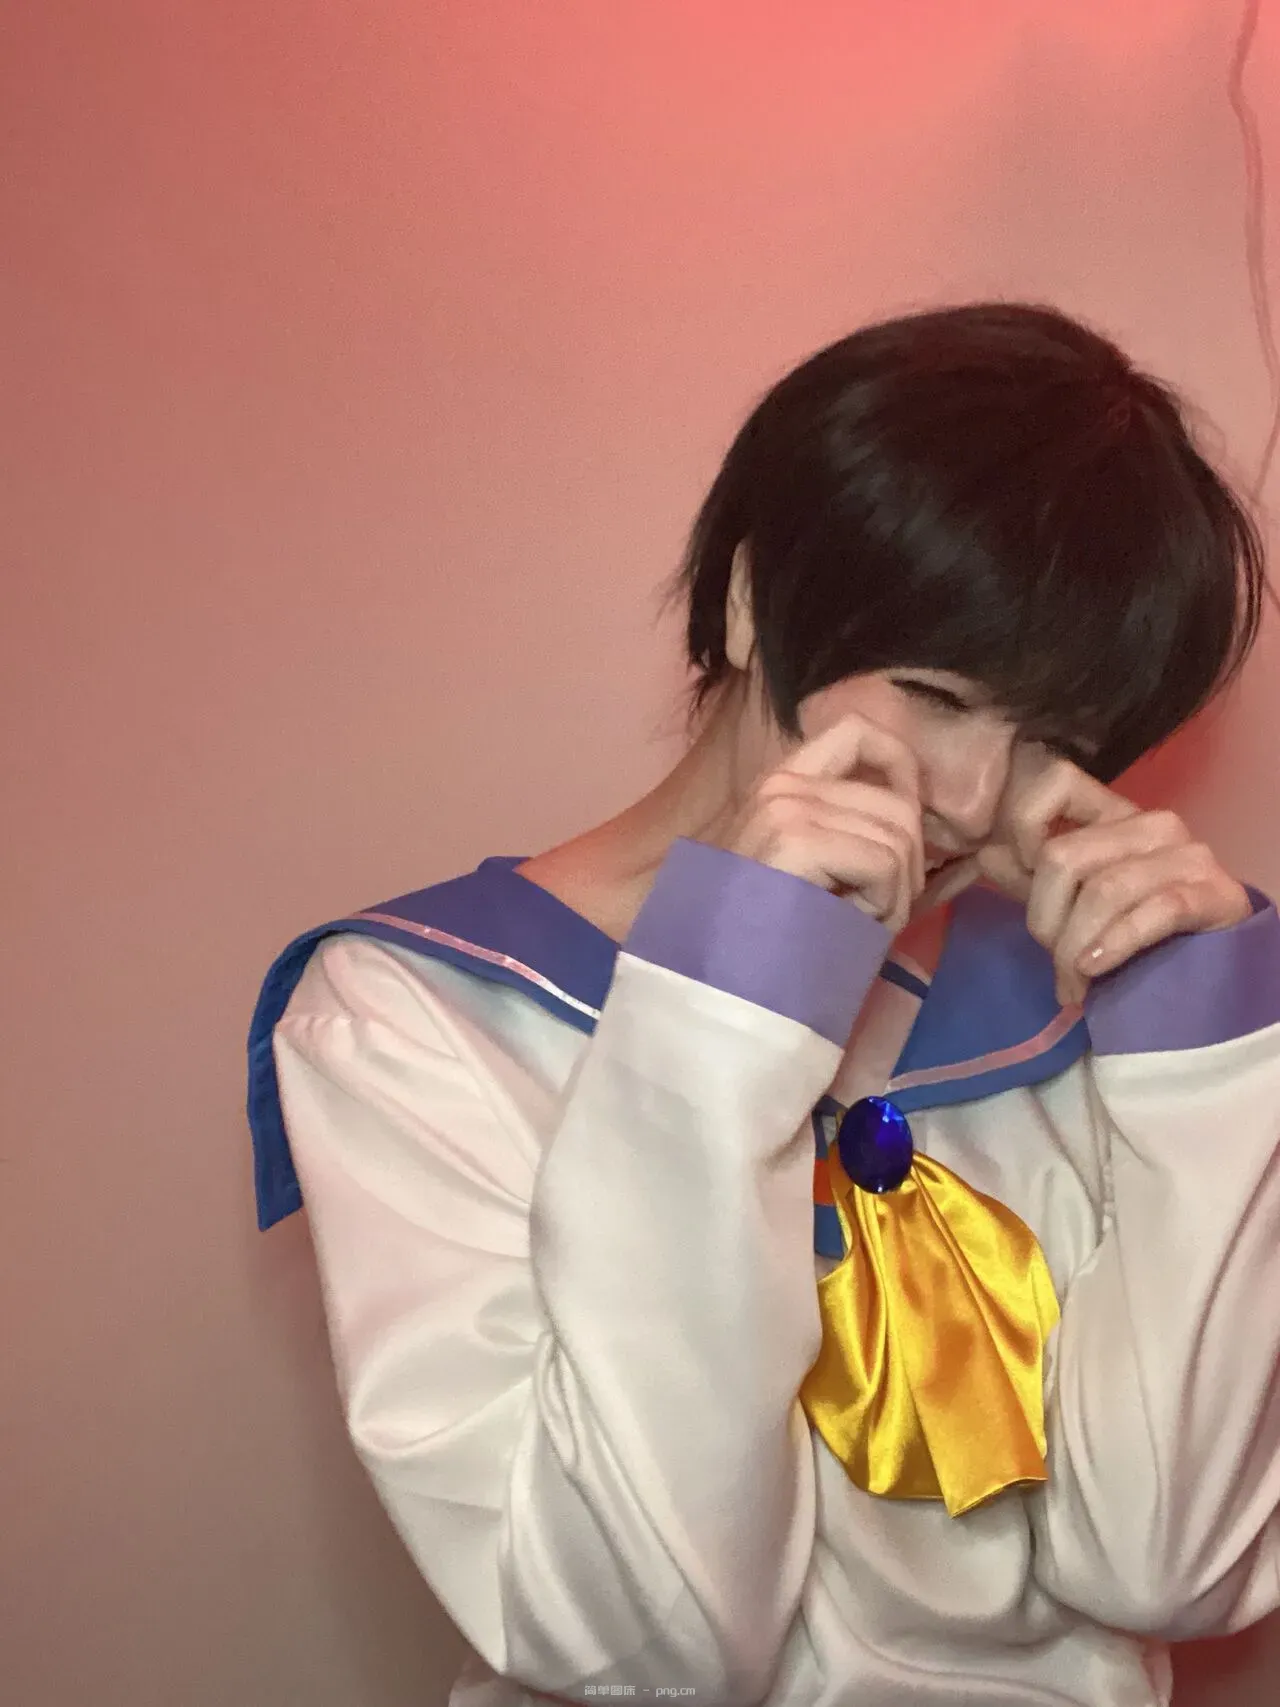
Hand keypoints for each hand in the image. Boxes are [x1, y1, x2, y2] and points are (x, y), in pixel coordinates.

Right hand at [716, 712, 925, 932]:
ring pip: (899, 838)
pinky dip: (884, 907)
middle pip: (898, 804)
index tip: (910, 822)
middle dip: (910, 867)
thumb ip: (858, 833)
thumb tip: (930, 819)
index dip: (902, 765)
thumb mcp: (820, 870)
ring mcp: (785, 808)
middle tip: (882, 911)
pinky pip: (883, 864)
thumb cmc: (774, 935)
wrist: (721, 982)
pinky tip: (851, 926)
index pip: (857, 730)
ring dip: (897, 896)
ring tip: (861, 924)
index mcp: (783, 783)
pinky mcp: (794, 842)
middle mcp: (782, 784)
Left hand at [969, 759, 1251, 1006]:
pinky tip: (1095, 970)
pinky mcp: (1214, 894)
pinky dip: (1114, 946)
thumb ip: (1032, 878)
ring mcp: (1187, 856)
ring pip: (1103, 891)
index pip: (1057, 782)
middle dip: (1046, 920)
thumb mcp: (1078, 901)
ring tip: (1072, 984)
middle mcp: (1153, 824)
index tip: (1022, 876)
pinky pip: (1151, 913)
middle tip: (1054, 962)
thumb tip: (986, 854)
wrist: (1219, 964)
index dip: (1023, 827)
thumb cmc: (1140, 931)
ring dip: (1075, 949)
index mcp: (1114, 815)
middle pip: (1064, 857)